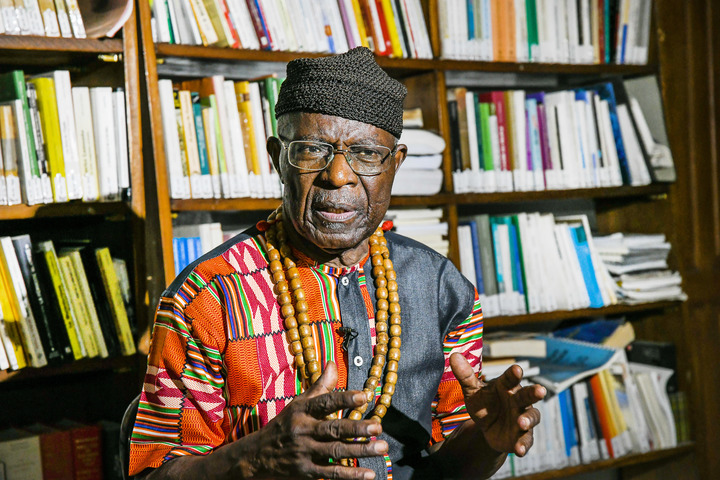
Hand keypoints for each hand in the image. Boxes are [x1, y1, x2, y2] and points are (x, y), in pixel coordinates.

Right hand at [246, 361, 387, 478]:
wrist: (257, 455)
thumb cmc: (285, 424)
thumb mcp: (299, 403)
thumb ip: (320, 386)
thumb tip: (333, 363)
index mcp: (302, 410)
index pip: (325, 402)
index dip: (344, 399)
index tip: (365, 396)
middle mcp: (303, 430)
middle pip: (333, 429)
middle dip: (357, 428)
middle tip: (378, 427)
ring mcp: (304, 452)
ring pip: (335, 451)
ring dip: (360, 450)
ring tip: (381, 448)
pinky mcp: (306, 471)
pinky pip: (331, 473)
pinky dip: (350, 475)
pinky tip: (369, 474)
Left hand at [450, 353, 545, 456]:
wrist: (487, 428)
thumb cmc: (484, 403)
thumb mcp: (472, 391)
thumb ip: (465, 375)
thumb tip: (454, 356)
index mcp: (506, 386)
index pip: (511, 378)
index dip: (514, 374)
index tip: (516, 369)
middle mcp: (518, 400)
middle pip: (528, 395)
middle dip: (534, 393)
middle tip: (540, 390)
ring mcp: (522, 418)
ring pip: (531, 417)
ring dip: (528, 419)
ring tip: (521, 423)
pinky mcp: (522, 436)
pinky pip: (526, 440)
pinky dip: (523, 445)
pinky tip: (519, 451)